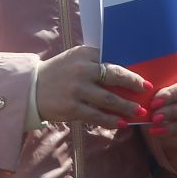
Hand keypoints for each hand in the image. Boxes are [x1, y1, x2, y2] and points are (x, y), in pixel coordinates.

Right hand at [36, 46, 150, 128]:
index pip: (112, 60)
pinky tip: (121, 123)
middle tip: (146, 91)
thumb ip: (94, 64)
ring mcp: (77, 89)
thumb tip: (123, 76)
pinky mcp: (73, 107)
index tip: (142, 80)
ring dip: (127, 106)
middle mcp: (81, 69)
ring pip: (110, 98)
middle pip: (115, 75)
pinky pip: (98, 115)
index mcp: (83, 54)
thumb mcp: (73, 61)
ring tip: (139, 112)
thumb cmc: (57, 74)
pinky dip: (111, 120)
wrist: (30, 88)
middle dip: (133, 84)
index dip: (130, 71)